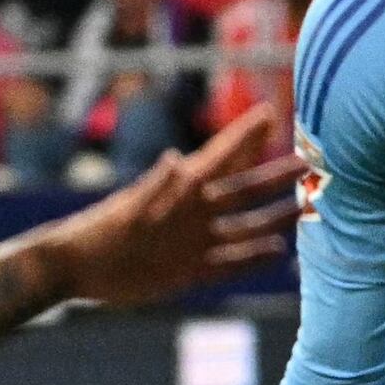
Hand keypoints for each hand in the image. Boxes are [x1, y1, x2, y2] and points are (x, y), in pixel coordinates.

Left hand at [48, 105, 302, 308]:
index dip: (245, 136)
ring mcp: (193, 242)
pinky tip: (278, 252)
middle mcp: (192, 213)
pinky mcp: (188, 271)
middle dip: (275, 177)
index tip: (270, 112)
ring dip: (274, 218)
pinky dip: (254, 258)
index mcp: (180, 190)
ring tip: (305, 207)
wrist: (76, 268)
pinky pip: (230, 263)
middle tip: (308, 162)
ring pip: (244, 228)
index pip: (222, 157)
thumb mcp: (128, 211)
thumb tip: (177, 160)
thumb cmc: (98, 233)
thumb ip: (156, 187)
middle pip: (243, 191)